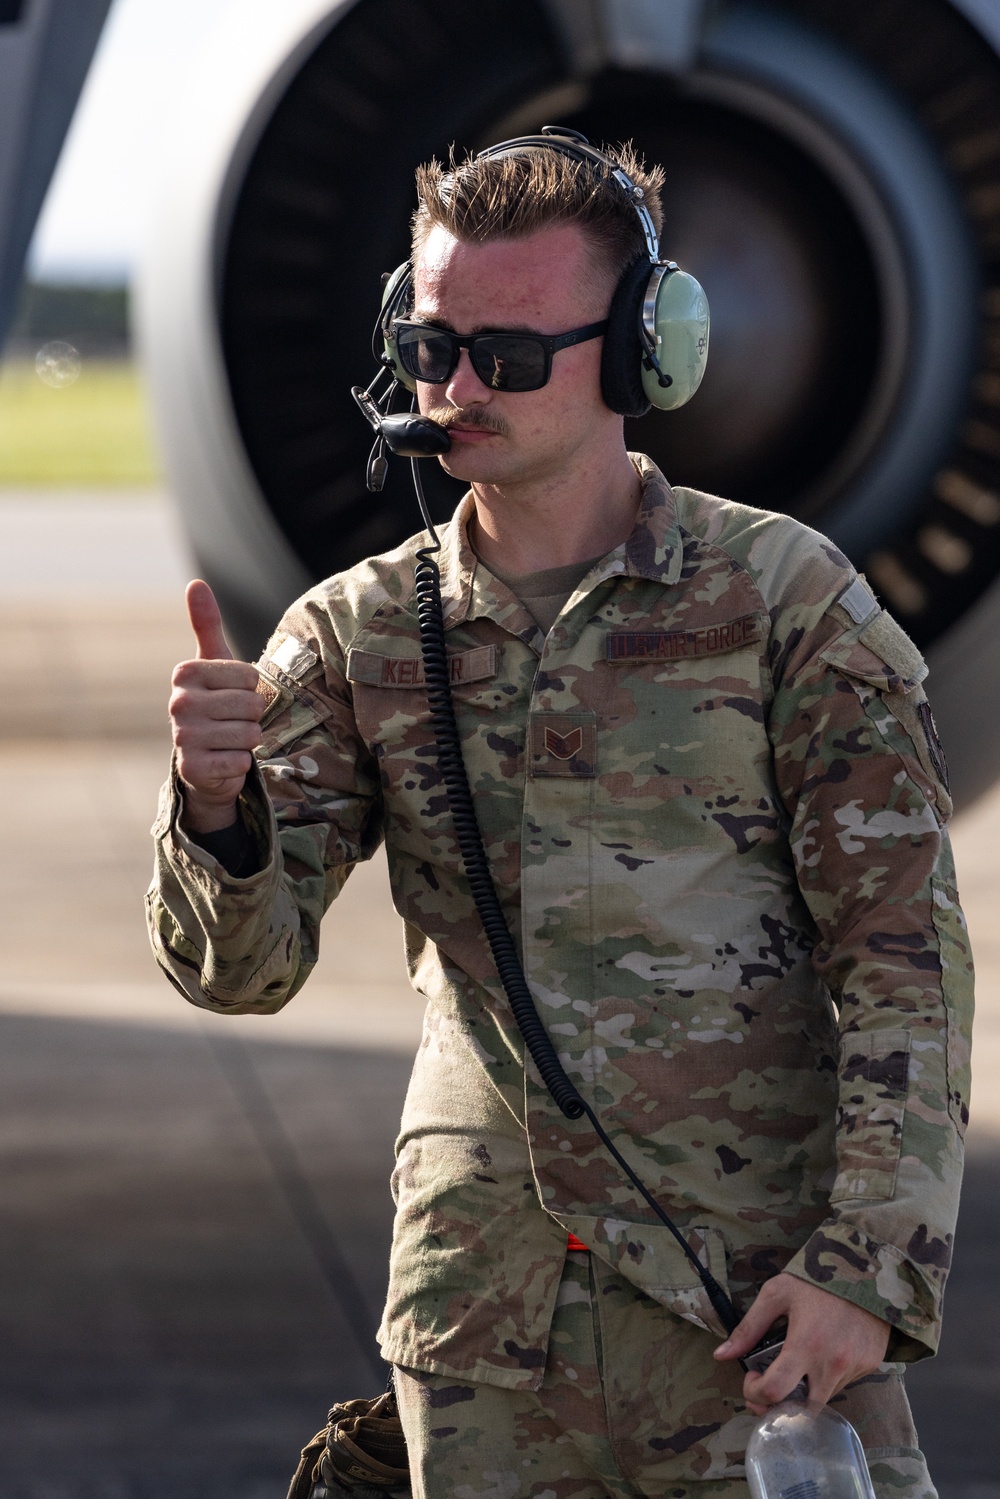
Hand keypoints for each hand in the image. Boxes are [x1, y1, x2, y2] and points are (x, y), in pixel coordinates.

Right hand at [170, 580, 263, 831]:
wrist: (204, 763)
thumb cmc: (215, 705)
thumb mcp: (214, 664)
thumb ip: (207, 625)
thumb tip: (196, 583)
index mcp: (185, 673)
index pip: (249, 675)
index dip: (250, 689)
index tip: (230, 696)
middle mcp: (178, 702)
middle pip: (253, 704)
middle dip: (253, 717)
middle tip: (233, 722)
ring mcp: (183, 736)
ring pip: (250, 734)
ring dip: (248, 741)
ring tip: (228, 740)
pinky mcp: (193, 768)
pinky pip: (242, 761)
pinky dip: (240, 764)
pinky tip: (223, 761)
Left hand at [713, 1272, 889, 1412]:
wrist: (866, 1269)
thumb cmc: (816, 1280)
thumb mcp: (776, 1294)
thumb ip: (749, 1327)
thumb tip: (721, 1355)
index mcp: (806, 1345)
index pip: (775, 1391)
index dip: (755, 1392)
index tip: (752, 1377)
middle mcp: (832, 1364)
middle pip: (800, 1409)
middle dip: (778, 1405)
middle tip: (768, 1387)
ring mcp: (854, 1368)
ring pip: (822, 1398)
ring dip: (803, 1391)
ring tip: (795, 1366)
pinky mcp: (869, 1366)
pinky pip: (842, 1384)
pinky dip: (826, 1379)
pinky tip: (821, 1356)